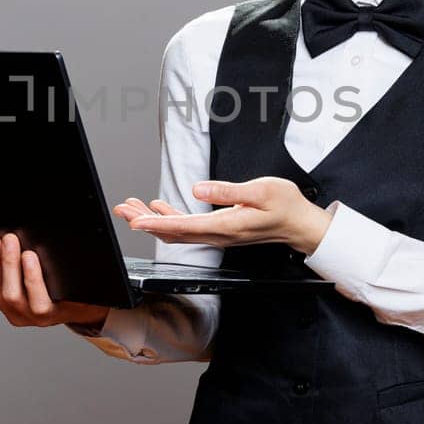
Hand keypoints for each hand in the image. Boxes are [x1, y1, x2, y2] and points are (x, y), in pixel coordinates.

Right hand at [0, 233, 110, 328]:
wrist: (84, 302)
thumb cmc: (48, 290)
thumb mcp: (17, 288)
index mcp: (6, 307)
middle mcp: (19, 315)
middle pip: (3, 293)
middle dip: (3, 263)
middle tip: (7, 238)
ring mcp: (37, 317)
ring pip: (19, 297)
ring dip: (16, 271)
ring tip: (21, 249)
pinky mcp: (55, 314)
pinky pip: (41, 300)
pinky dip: (34, 280)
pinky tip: (35, 260)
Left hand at [120, 177, 332, 254]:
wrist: (300, 224)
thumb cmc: (285, 206)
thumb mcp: (260, 190)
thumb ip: (227, 191)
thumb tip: (198, 189)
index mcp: (226, 226)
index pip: (184, 226)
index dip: (157, 223)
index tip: (136, 220)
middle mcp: (218, 234)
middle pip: (173, 231)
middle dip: (145, 221)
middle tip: (123, 209)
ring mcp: (218, 233)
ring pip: (177, 230)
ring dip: (153, 220)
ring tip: (132, 208)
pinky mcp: (220, 229)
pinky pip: (188, 227)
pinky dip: (169, 218)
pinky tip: (158, 208)